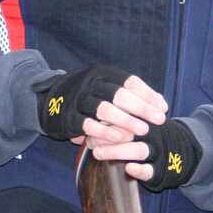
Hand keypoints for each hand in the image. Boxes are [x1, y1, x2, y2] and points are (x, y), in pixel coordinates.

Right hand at [33, 66, 167, 142]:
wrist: (49, 102)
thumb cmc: (88, 97)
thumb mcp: (107, 88)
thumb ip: (132, 94)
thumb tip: (162, 103)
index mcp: (102, 74)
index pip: (130, 81)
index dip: (148, 95)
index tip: (163, 108)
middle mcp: (90, 84)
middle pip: (120, 94)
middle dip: (142, 108)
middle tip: (159, 120)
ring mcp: (78, 100)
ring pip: (105, 108)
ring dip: (126, 120)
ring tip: (143, 130)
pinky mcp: (69, 117)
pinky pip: (88, 124)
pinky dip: (105, 131)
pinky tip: (119, 138)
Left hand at [90, 118, 201, 191]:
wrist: (186, 151)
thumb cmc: (152, 135)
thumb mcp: (139, 122)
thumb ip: (115, 121)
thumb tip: (81, 127)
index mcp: (145, 119)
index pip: (125, 114)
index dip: (106, 119)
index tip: (89, 122)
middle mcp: (150, 133)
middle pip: (128, 130)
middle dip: (108, 134)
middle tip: (89, 138)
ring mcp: (156, 150)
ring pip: (138, 149)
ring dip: (117, 151)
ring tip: (98, 153)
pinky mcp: (161, 169)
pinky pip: (150, 170)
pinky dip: (140, 170)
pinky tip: (129, 168)